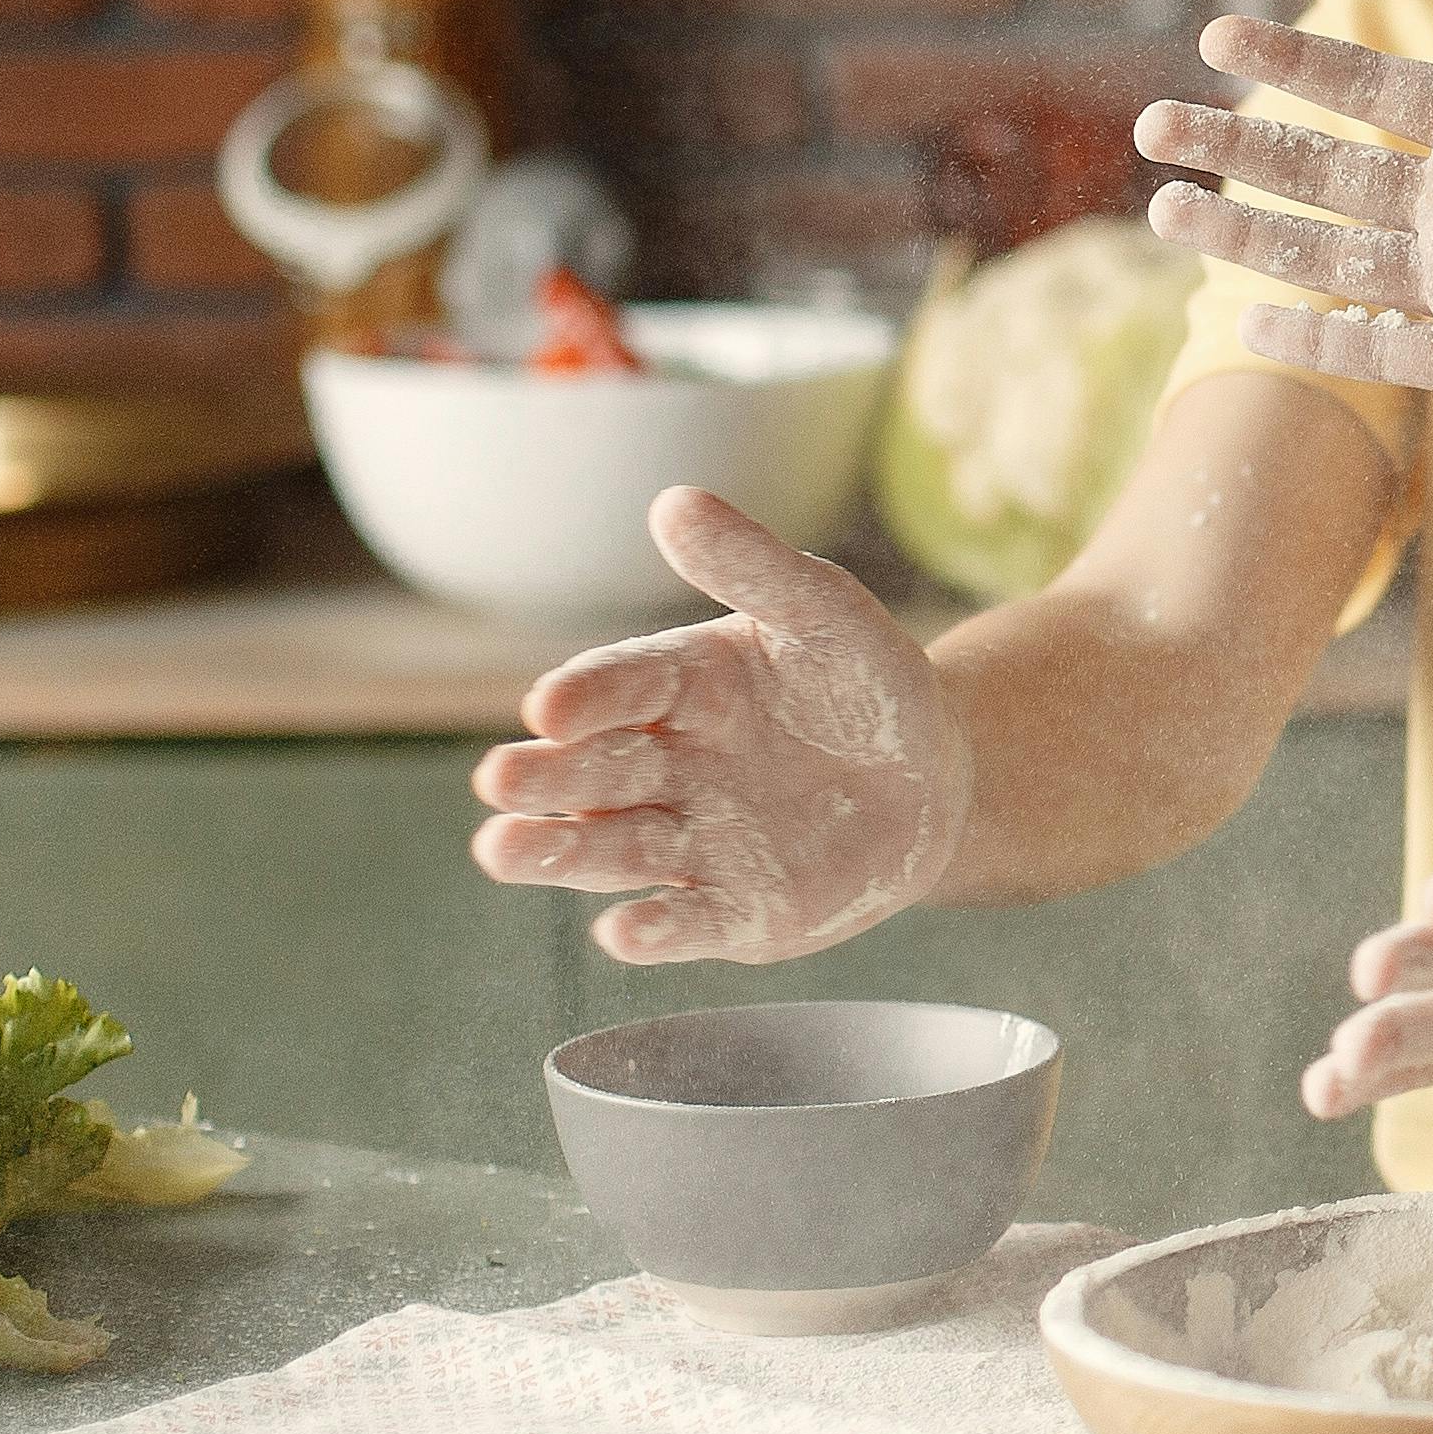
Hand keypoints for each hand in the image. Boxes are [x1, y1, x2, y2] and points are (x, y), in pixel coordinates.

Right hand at [469, 486, 969, 965]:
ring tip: (500, 849)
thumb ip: (753, 565)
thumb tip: (674, 501)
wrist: (932, 778)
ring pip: (609, 851)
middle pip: (590, 774)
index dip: (585, 697)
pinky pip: (686, 923)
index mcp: (675, 687)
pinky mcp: (731, 912)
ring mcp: (689, 843)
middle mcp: (662, 769)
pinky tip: (624, 932)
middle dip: (543, 778)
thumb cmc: (864, 682)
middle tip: (501, 778)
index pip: (617, 688)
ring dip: (556, 854)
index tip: (550, 706)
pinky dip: (653, 932)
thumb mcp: (823, 612)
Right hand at [1137, 0, 1432, 421]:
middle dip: (1238, 147)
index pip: (1372, 90)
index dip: (1297, 66)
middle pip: (1325, 172)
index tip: (1218, 36)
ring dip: (1249, 237)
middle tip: (1153, 122)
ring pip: (1331, 257)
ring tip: (1166, 210)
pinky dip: (1321, 341)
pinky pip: (1386, 350)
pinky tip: (1251, 322)